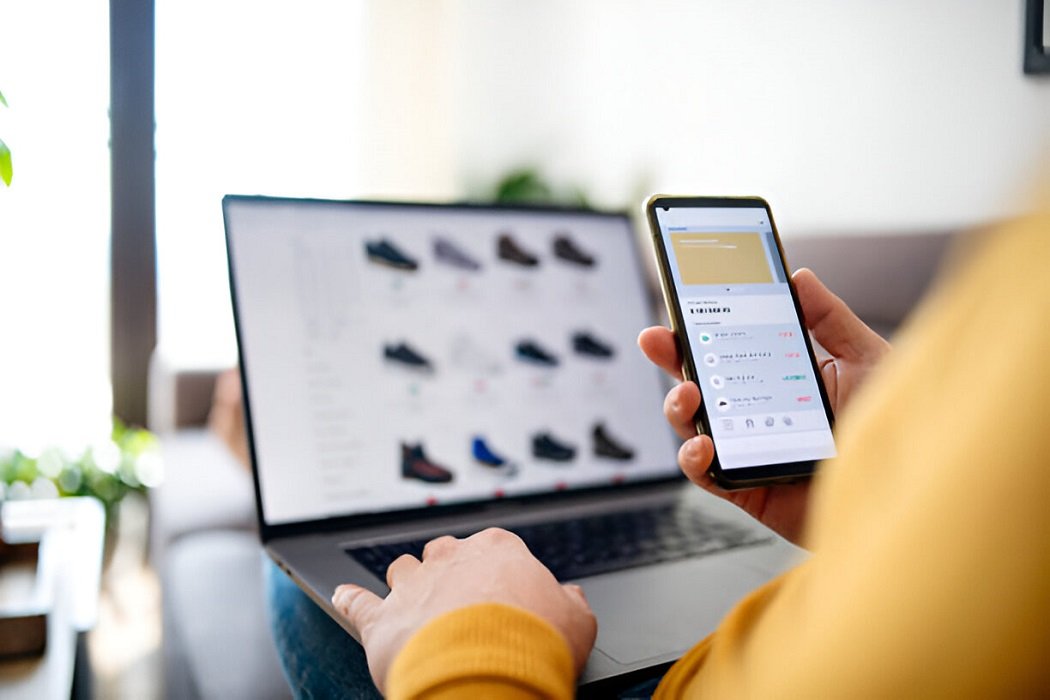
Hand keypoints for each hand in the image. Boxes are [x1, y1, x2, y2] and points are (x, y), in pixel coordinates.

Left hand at [332, 528, 596, 692]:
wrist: (489, 675)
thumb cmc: (537, 644)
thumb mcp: (578, 622)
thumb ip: (571, 602)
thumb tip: (570, 597)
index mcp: (498, 550)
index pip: (494, 547)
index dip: (497, 573)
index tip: (502, 593)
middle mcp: (451, 558)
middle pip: (444, 553)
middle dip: (449, 571)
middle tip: (461, 602)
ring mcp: (413, 586)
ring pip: (401, 569)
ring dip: (406, 583)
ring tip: (413, 603)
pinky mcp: (381, 619)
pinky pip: (356, 602)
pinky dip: (349, 600)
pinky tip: (342, 597)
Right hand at [638, 268, 889, 543]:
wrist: (912, 495)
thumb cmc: (895, 431)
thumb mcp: (868, 361)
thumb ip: (831, 319)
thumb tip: (799, 276)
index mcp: (779, 377)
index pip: (729, 347)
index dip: (698, 326)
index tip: (680, 302)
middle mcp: (756, 411)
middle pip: (700, 380)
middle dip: (671, 357)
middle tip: (657, 339)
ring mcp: (748, 449)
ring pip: (693, 425)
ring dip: (678, 406)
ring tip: (690, 394)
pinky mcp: (748, 488)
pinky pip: (706, 475)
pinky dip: (694, 458)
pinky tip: (705, 444)